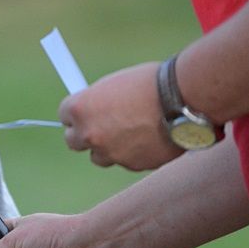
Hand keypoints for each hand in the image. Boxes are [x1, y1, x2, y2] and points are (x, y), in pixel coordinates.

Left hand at [59, 62, 182, 169]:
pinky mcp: (131, 165)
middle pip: (73, 141)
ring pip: (98, 156)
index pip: (64, 115)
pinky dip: (132, 153)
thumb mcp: (115, 84)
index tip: (86, 111)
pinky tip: (147, 139)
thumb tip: (93, 110)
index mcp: (80, 108)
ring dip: (108, 148)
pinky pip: (124, 161)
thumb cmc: (151, 83)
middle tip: (100, 126)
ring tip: (129, 133)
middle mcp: (89, 134)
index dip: (77, 112)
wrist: (184, 99)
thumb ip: (98, 101)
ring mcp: (109, 153)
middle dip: (84, 134)